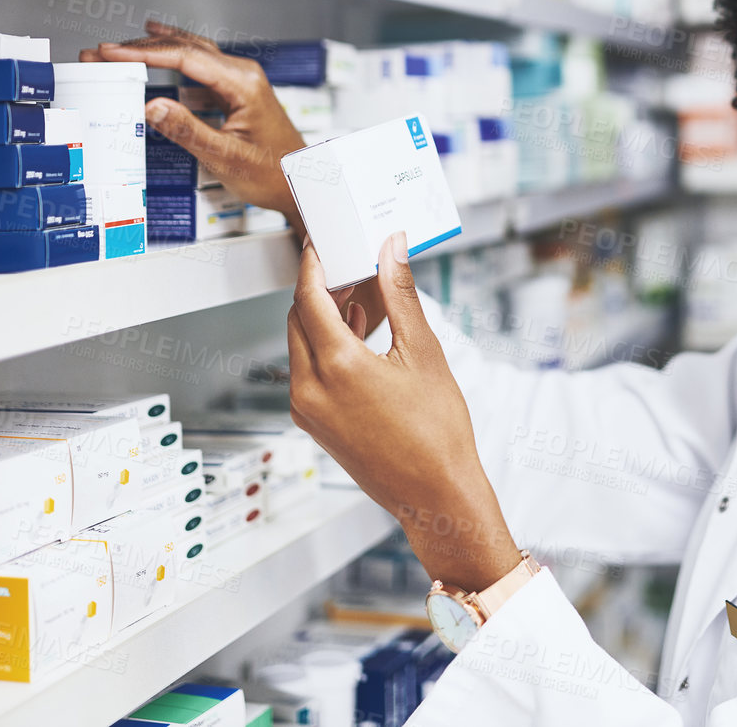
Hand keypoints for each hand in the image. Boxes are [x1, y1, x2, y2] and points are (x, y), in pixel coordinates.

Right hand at [80, 21, 306, 224]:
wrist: (300, 183)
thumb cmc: (274, 174)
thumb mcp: (226, 157)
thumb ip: (187, 130)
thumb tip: (152, 106)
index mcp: (244, 84)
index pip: (186, 58)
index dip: (144, 53)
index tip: (111, 52)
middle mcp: (244, 75)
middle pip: (186, 49)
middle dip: (141, 48)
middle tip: (103, 51)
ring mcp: (242, 80)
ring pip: (192, 53)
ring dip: (155, 49)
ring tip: (119, 48)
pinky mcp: (237, 90)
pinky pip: (200, 65)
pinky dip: (173, 57)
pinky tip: (158, 48)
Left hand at [288, 233, 521, 592]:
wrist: (435, 494)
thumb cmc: (437, 433)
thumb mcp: (424, 352)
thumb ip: (401, 294)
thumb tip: (392, 249)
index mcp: (337, 366)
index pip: (309, 297)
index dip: (314, 263)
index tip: (322, 242)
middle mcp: (310, 389)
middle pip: (299, 318)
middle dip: (321, 288)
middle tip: (351, 266)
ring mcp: (307, 409)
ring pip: (301, 344)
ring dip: (325, 317)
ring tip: (363, 299)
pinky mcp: (313, 423)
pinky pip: (309, 371)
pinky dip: (327, 347)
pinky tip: (360, 336)